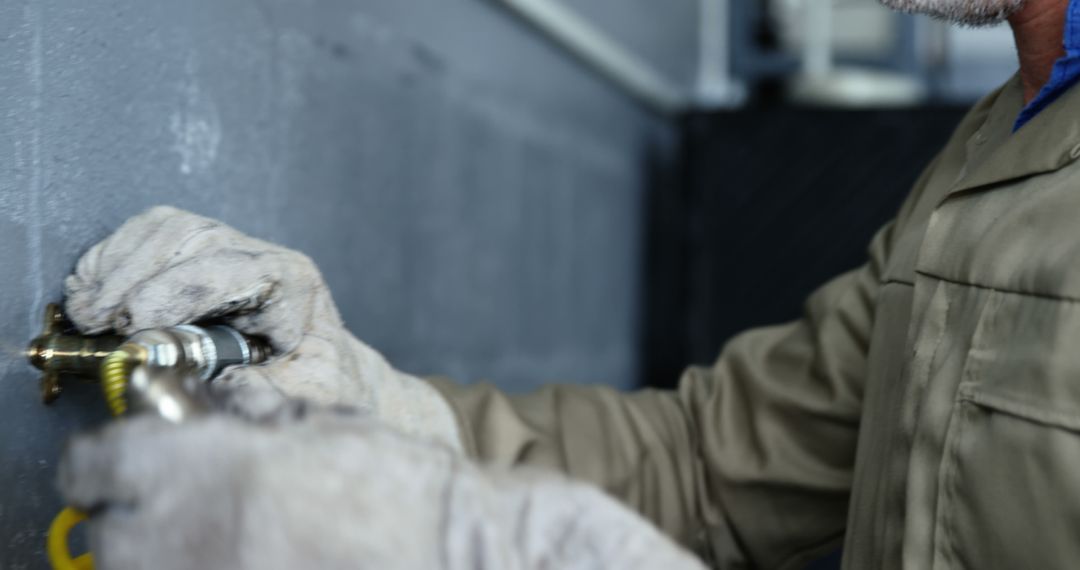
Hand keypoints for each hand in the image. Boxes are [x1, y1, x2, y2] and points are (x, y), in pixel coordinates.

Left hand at [59, 410, 703, 569]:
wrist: (449, 551)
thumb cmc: (398, 487)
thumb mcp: (318, 425)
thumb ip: (248, 415)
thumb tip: (201, 407)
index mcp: (205, 466)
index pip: (96, 464)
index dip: (104, 460)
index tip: (114, 462)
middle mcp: (187, 535)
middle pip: (105, 534)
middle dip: (128, 514)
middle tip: (166, 503)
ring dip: (155, 553)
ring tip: (204, 538)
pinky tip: (236, 558)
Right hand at [64, 206, 459, 448]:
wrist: (323, 369)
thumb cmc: (316, 382)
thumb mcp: (301, 396)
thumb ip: (260, 392)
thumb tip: (210, 385)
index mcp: (295, 286)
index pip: (237, 269)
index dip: (179, 289)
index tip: (136, 322)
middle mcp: (263, 257)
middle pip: (195, 240)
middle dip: (137, 278)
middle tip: (97, 320)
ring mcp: (230, 248)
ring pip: (170, 229)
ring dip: (119, 265)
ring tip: (87, 310)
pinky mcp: (200, 251)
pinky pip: (151, 232)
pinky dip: (114, 255)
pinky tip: (90, 288)